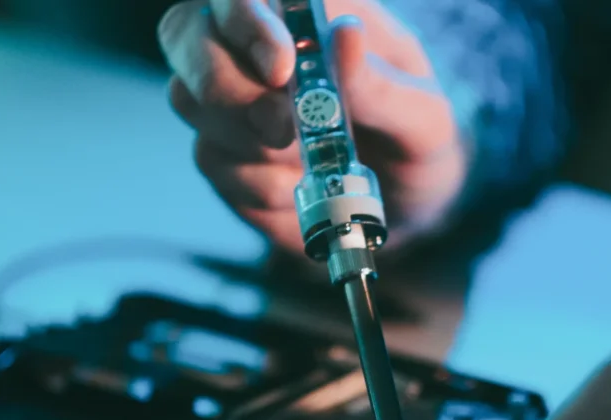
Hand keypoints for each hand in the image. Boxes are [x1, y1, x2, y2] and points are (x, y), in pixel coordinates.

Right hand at [157, 0, 464, 254]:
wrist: (409, 208)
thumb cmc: (420, 144)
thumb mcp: (424, 120)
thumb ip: (384, 86)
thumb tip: (343, 34)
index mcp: (308, 14)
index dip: (245, 22)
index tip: (280, 68)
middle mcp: (256, 45)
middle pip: (186, 33)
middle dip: (229, 89)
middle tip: (284, 130)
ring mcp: (233, 99)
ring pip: (188, 99)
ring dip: (248, 143)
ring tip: (307, 162)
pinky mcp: (225, 153)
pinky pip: (211, 160)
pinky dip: (257, 186)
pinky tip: (297, 189)